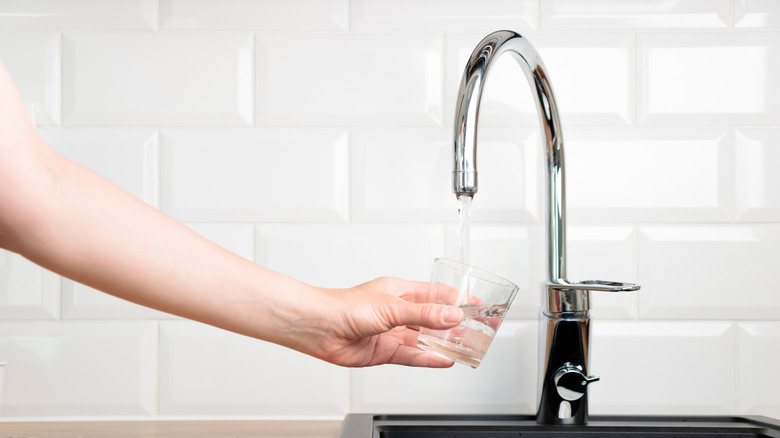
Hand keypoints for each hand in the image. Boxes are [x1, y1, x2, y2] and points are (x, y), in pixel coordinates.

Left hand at [281, 277, 464, 367]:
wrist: (320, 328)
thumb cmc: (346, 306)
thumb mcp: (392, 307)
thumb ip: (424, 314)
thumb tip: (453, 315)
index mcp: (399, 291)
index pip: (435, 294)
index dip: (456, 299)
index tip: (475, 304)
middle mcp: (397, 311)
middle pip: (433, 319)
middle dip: (454, 325)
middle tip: (476, 330)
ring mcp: (391, 332)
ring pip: (424, 340)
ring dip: (444, 344)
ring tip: (466, 348)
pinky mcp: (384, 351)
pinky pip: (412, 356)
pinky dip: (428, 359)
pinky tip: (444, 360)